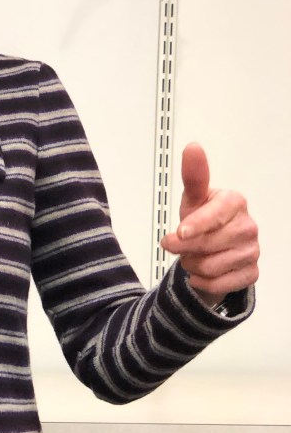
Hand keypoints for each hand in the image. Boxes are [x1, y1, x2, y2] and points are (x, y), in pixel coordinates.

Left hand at [160, 142, 258, 302]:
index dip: (196, 225)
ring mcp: (253, 250)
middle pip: (207, 244)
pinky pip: (220, 285)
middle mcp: (249, 226)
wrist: (210, 250)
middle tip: (178, 246)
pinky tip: (201, 274)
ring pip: (210, 267)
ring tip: (193, 256)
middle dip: (184, 249)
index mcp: (235, 202)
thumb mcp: (193, 199)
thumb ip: (193, 177)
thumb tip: (193, 147)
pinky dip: (203, 282)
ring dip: (192, 265)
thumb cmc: (201, 219)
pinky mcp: (251, 273)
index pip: (215, 214)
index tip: (179, 234)